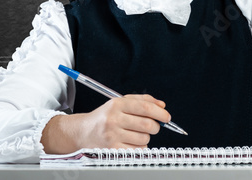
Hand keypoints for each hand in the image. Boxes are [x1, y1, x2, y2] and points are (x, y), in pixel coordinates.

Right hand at [41, 94, 170, 151]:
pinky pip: (137, 150)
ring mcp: (113, 135)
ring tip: (136, 133)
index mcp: (117, 104)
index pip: (145, 107)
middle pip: (147, 124)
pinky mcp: (113, 149)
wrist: (84, 131)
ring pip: (144, 139)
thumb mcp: (120, 102)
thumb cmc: (105, 116)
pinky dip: (139, 147)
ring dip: (145, 137)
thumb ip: (142, 100)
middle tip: (153, 126)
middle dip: (155, 126)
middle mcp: (114, 119)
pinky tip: (131, 142)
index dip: (160, 113)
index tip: (167, 117)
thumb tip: (162, 105)